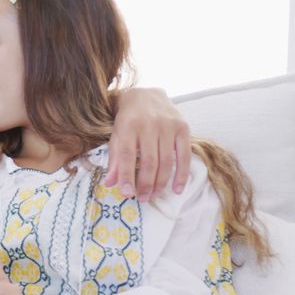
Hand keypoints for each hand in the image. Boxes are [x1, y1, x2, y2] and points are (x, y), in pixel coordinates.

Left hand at [104, 87, 190, 201]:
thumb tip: (110, 183)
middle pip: (149, 161)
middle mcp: (149, 124)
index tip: (127, 194)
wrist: (146, 95)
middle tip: (143, 199)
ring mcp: (168, 125)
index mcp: (128, 125)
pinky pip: (184, 156)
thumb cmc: (128, 120)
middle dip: (146, 184)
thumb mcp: (116, 135)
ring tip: (154, 195)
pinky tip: (177, 189)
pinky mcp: (183, 127)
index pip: (126, 155)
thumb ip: (114, 158)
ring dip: (161, 183)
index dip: (126, 176)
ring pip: (166, 161)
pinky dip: (182, 175)